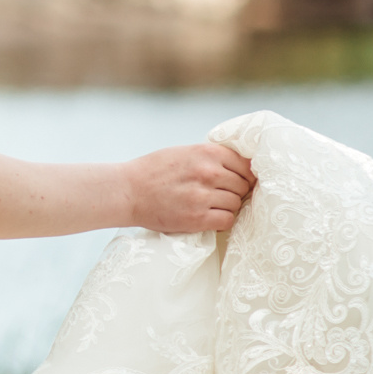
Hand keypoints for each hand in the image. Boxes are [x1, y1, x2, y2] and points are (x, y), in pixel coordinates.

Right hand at [124, 143, 255, 234]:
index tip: (237, 181)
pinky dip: (221, 220)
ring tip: (209, 205)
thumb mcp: (183, 152)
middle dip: (235, 191)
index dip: (244, 175)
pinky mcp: (197, 217)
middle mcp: (208, 172)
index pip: (246, 165)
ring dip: (227, 206)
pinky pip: (227, 220)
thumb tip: (241, 167)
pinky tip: (208, 216)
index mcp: (206, 152)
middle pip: (243, 186)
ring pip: (236, 203)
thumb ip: (210, 157)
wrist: (126, 191)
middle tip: (219, 194)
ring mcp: (203, 196)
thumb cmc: (153, 171)